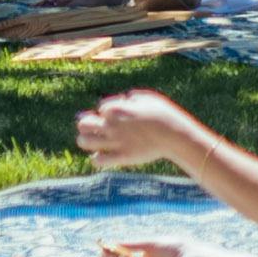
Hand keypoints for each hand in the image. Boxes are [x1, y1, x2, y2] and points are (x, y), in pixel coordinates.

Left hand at [75, 89, 197, 171]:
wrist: (174, 136)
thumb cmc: (164, 115)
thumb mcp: (150, 98)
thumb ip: (134, 97)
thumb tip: (125, 98)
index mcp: (118, 109)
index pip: (101, 108)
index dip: (108, 111)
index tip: (117, 115)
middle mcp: (112, 125)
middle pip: (83, 124)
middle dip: (85, 124)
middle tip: (94, 127)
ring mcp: (115, 142)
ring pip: (85, 142)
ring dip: (85, 141)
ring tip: (92, 141)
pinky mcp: (121, 157)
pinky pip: (98, 160)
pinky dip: (96, 158)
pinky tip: (101, 155)